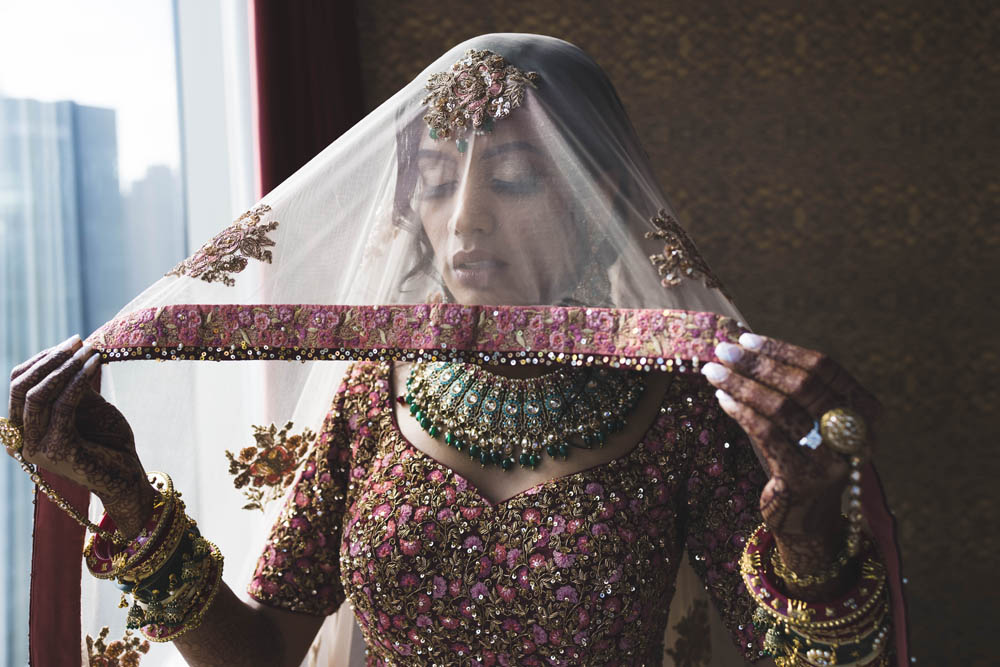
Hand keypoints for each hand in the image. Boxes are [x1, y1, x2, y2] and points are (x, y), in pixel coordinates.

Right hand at [7, 334, 153, 537]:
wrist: (126, 476)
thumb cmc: (106, 440)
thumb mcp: (84, 406)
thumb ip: (70, 385)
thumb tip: (69, 349)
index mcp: (22, 428)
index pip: (17, 384)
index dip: (41, 359)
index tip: (70, 342)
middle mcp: (21, 441)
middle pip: (21, 387)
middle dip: (51, 359)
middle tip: (79, 342)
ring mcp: (37, 448)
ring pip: (38, 395)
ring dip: (66, 367)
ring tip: (90, 352)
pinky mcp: (59, 451)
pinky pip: (63, 407)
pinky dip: (79, 382)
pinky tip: (95, 366)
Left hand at [701, 332, 881, 591]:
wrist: (808, 518)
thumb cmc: (801, 456)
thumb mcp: (803, 418)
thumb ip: (785, 386)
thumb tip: (740, 343)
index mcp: (866, 411)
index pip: (824, 367)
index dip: (783, 350)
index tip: (746, 339)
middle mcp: (857, 434)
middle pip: (802, 384)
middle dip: (758, 364)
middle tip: (723, 351)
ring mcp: (832, 459)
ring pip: (781, 408)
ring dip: (742, 384)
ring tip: (713, 372)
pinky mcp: (804, 479)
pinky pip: (767, 434)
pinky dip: (741, 411)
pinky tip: (722, 398)